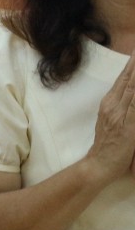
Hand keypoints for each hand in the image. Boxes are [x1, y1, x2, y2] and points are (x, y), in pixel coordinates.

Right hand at [85, 53, 134, 185]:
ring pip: (132, 88)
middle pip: (128, 80)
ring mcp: (120, 115)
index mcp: (108, 104)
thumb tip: (128, 93)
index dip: (131, 64)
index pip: (122, 79)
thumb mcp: (111, 122)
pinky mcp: (129, 126)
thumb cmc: (108, 146)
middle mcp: (112, 106)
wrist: (98, 165)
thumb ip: (121, 108)